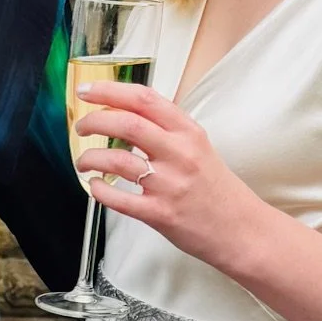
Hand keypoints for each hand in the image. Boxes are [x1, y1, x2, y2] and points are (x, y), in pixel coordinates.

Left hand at [73, 80, 264, 272]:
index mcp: (188, 132)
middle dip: (94, 121)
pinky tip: (94, 185)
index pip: (144, 99)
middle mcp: (180, 153)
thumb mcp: (199, 148)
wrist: (241, 229)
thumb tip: (128, 114)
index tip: (87, 91)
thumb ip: (167, 130)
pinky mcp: (160, 214)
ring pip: (117, 160)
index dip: (110, 91)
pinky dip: (99, 190)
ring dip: (90, 157)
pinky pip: (118, 199)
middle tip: (81, 127)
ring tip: (83, 160)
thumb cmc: (216, 189)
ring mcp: (169, 184)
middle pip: (127, 124)